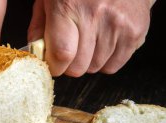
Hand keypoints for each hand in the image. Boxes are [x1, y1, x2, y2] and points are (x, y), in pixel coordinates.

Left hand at [28, 0, 155, 76]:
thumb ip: (39, 27)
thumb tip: (36, 53)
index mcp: (68, 6)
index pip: (61, 54)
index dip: (55, 66)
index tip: (53, 64)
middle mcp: (95, 16)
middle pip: (78, 67)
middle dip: (70, 64)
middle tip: (71, 48)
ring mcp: (118, 24)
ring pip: (95, 68)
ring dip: (88, 61)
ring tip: (89, 40)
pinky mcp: (135, 31)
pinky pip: (113, 65)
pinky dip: (105, 60)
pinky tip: (103, 42)